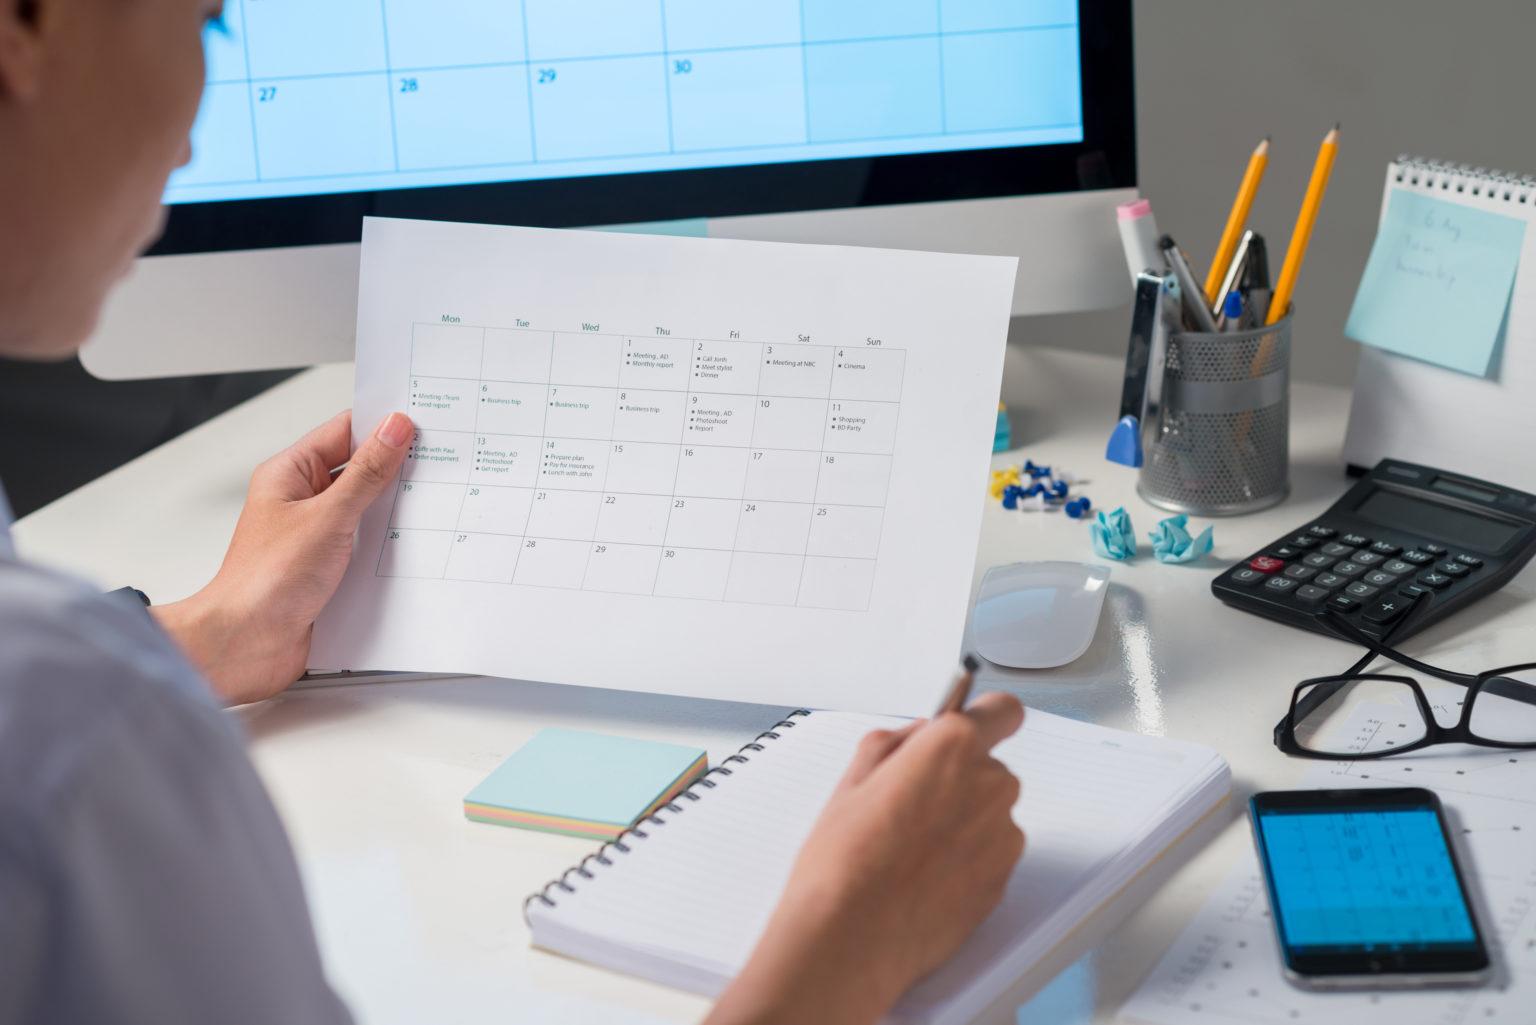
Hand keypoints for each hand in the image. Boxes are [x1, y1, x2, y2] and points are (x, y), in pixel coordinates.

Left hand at [152, 410, 411, 705]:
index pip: (344, 431)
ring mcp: (317, 535)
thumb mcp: (327, 516)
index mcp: (290, 474)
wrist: (245, 645)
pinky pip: (369, 545)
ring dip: (396, 510)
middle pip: (360, 469)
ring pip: (368, 509)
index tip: (422, 422)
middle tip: (439, 462)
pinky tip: (415, 546)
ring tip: (432, 501)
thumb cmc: (263, 582)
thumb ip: (366, 473)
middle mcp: (302, 501)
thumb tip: (394, 430)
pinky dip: (392, 545)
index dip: (382, 424)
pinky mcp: (331, 568)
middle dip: (397, 468)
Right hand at [707, 693, 1025, 1024]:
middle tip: (908, 805)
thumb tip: (916, 737)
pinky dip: (965, 860)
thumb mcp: (851, 781)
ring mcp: (1002, 837)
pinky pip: (989, 855)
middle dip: (957, 778)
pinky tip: (921, 877)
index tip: (967, 728)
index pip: (1002, 711)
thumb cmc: (844, 863)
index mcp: (952, 748)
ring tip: (909, 850)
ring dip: (962, 822)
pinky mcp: (1003, 881)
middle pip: (987, 767)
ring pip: (988, 813)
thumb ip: (893, 743)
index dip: (983, 718)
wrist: (851, 940)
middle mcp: (989, 786)